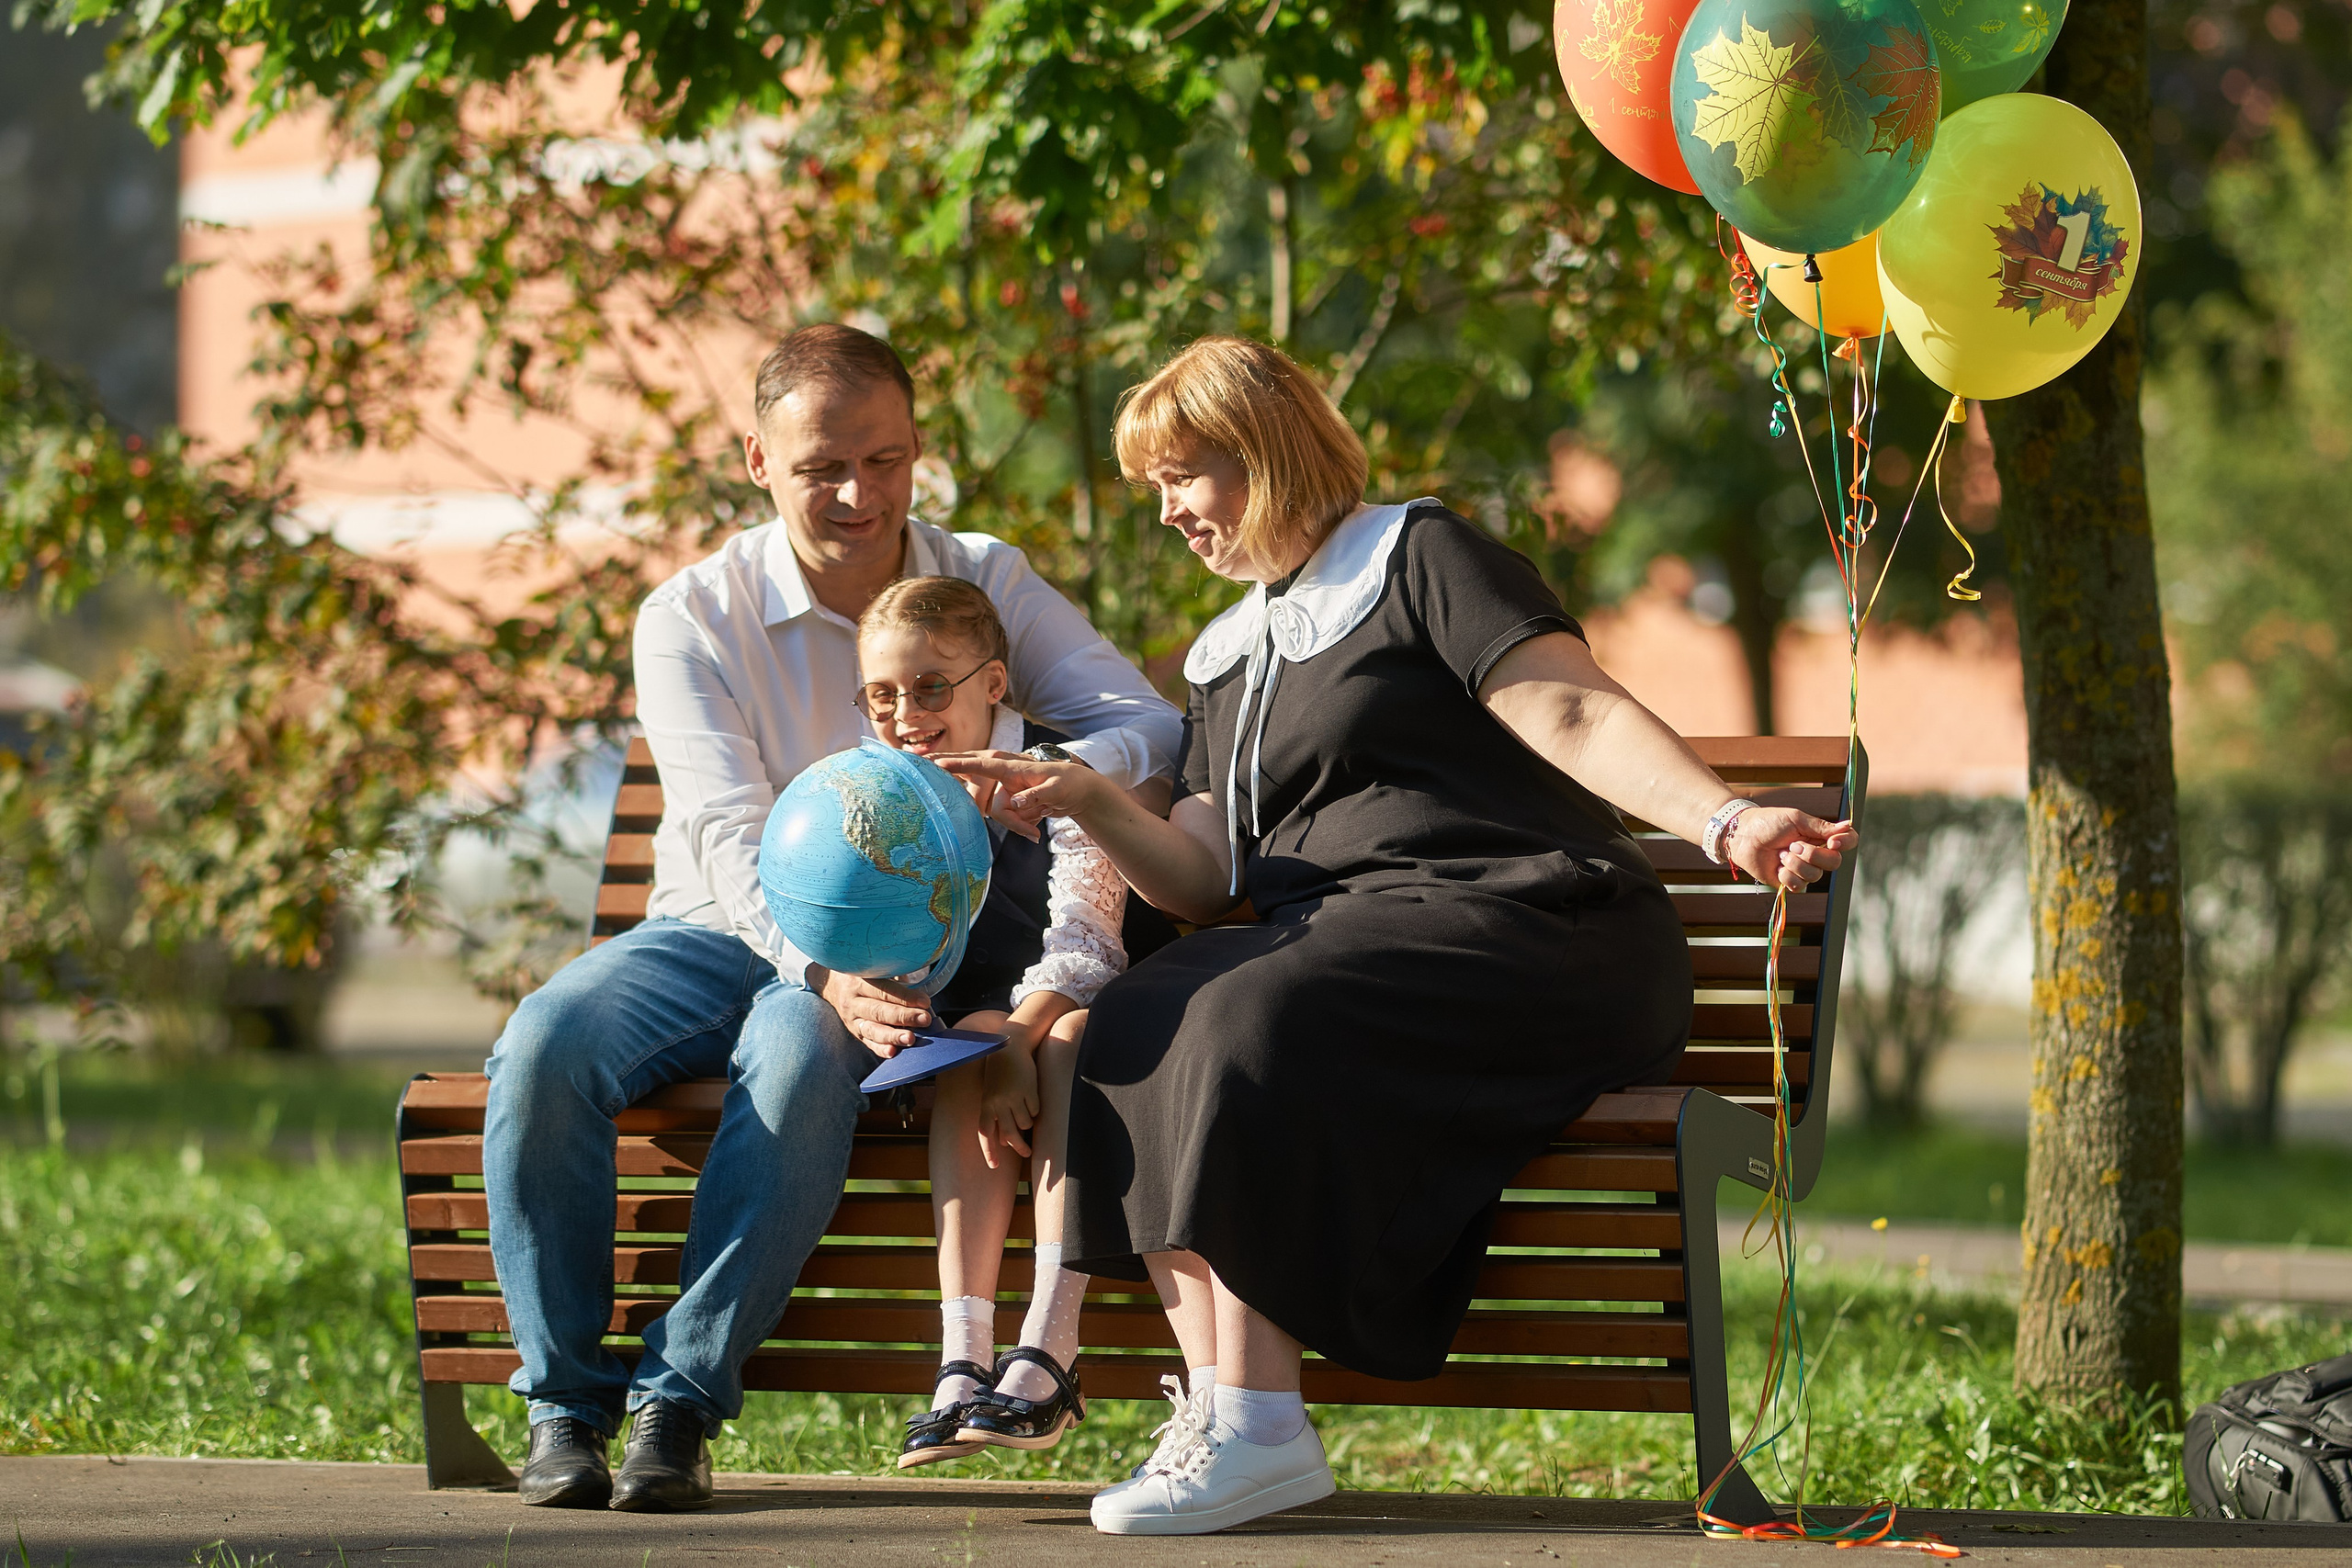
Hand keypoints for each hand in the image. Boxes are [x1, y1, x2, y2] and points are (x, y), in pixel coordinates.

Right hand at [811, 964, 931, 1057]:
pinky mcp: (854, 1032)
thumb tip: (920, 988)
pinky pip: (868, 1042)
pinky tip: (893, 1052)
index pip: (884, 990)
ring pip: (872, 1029)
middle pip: (879, 1011)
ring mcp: (852, 1019)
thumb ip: (894, 975)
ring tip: (910, 1039)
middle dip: (904, 1016)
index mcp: (859, 980)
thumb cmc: (864, 974)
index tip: (925, 1002)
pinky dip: (881, 1048)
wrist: (833, 983)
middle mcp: (853, 1001)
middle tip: (924, 1019)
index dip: (905, 997)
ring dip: (893, 1036)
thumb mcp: (874, 968)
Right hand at [935, 751, 1101, 827]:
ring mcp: (1001, 790)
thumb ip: (1035, 795)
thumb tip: (1015, 803)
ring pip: (994, 813)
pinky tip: (1039, 818)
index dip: (957, 764)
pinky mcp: (1003, 802)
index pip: (980, 765)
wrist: (1074, 790)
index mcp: (1010, 766)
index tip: (935, 763)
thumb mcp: (1057, 789)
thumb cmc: (1067, 782)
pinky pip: (1002, 818)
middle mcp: (1000, 776)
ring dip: (1019, 821)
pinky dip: (1021, 823)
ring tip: (1045, 812)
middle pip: (980, 798)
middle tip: (1021, 829)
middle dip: (1002, 814)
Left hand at [976, 1031, 1041, 1169]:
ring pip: (1025, 1123)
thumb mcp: (992, 1093)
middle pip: (1009, 1134)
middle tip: (1027, 1153)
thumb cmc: (1000, 1072)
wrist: (1011, 1047)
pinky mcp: (1029, 1091)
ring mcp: (1014, 1097)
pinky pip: (1035, 1110)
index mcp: (986, 1104)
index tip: (994, 1167)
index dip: (989, 1151)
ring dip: (1028, 1121)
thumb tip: (1004, 1143)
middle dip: (1019, 1147)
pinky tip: (1031, 1096)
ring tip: (1027, 1109)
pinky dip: (1036, 1108)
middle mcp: (998, 1103)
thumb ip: (995, 1116)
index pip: (984, 1133)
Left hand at [1724, 808, 1856, 892]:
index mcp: (1820, 837)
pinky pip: (1798, 886)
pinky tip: (1777, 865)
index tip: (1832, 841)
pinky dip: (1786, 875)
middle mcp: (1816, 854)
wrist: (1743, 835)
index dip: (1845, 843)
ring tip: (1781, 853)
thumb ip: (1821, 826)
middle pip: (1834, 863)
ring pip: (1814, 876)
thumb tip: (1848, 825)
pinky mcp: (1789, 882)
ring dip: (1794, 863)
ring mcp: (1803, 869)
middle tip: (1793, 845)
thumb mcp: (1796, 819)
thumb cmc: (1768, 822)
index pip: (1847, 842)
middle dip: (1812, 855)